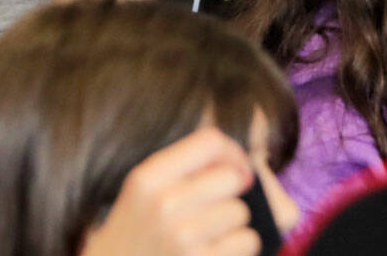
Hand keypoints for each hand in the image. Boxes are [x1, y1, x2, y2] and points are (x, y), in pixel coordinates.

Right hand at [81, 128, 260, 255]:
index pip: (211, 142)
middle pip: (232, 177)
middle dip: (230, 193)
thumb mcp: (144, 192)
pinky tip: (216, 250)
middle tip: (217, 207)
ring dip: (234, 224)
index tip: (235, 167)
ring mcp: (182, 237)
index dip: (232, 152)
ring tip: (210, 233)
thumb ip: (186, 170)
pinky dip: (239, 246)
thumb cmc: (137, 233)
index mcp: (149, 178)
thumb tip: (249, 169)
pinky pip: (247, 241)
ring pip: (240, 212)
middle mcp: (164, 204)